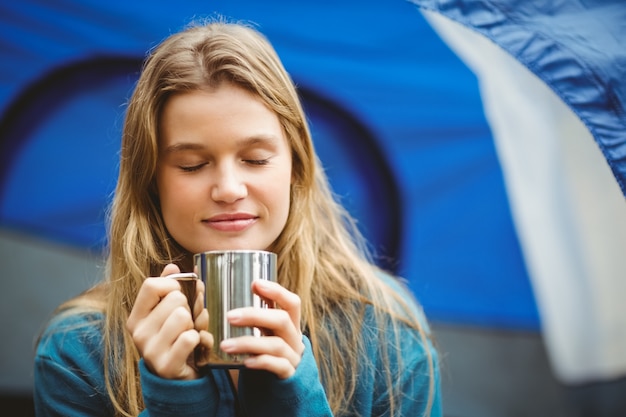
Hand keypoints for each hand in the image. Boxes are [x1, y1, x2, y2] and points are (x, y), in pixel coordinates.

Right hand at [126, 264, 211, 379]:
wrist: (178, 379)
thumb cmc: (175, 338)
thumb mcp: (169, 312)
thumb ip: (169, 288)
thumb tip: (172, 266)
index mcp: (136, 317)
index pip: (152, 285)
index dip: (174, 284)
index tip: (181, 293)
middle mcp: (138, 333)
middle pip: (175, 299)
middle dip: (190, 307)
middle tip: (190, 320)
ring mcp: (150, 350)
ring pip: (183, 316)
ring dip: (195, 324)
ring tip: (192, 332)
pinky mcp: (166, 365)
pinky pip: (191, 337)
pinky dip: (201, 339)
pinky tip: (197, 346)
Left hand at [219, 279, 304, 378]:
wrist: (281, 390)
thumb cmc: (269, 356)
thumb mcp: (267, 335)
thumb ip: (257, 319)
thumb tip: (227, 298)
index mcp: (290, 325)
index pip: (292, 303)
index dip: (277, 291)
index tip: (255, 283)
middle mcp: (294, 339)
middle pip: (282, 320)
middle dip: (255, 315)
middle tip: (230, 316)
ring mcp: (293, 358)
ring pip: (276, 345)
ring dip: (249, 342)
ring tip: (225, 345)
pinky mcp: (289, 376)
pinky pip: (278, 366)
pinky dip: (262, 362)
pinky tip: (246, 362)